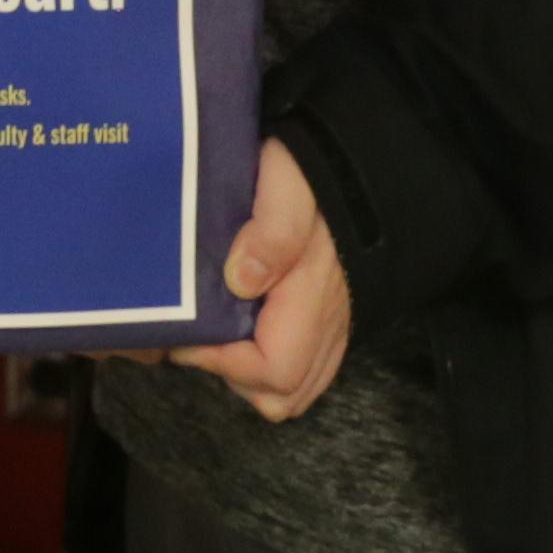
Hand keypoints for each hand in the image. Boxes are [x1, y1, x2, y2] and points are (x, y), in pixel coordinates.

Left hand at [172, 140, 350, 422]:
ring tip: (217, 331)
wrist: (364, 158)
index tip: (188, 333)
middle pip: (282, 393)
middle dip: (233, 376)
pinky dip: (270, 361)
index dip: (222, 363)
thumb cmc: (318, 166)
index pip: (274, 369)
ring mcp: (333, 322)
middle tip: (200, 334)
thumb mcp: (289, 181)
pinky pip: (306, 366)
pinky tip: (243, 325)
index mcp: (313, 293)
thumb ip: (272, 229)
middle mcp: (328, 320)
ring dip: (249, 375)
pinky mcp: (331, 316)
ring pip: (293, 388)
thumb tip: (241, 280)